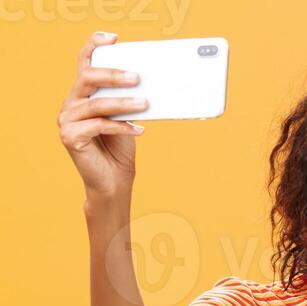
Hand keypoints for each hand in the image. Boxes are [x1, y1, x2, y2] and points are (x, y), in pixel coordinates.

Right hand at [60, 32, 145, 200]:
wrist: (114, 179)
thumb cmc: (120, 145)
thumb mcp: (128, 116)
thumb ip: (130, 99)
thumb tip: (152, 82)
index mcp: (83, 93)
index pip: (84, 62)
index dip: (94, 46)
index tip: (113, 38)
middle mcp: (71, 103)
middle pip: (88, 78)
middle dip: (114, 75)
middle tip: (138, 77)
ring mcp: (67, 120)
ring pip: (95, 103)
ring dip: (123, 103)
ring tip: (145, 105)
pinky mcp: (70, 137)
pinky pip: (97, 125)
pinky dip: (120, 126)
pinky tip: (139, 129)